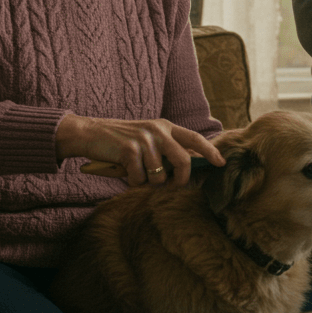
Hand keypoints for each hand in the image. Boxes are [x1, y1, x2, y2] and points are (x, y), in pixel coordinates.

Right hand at [55, 115, 224, 186]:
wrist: (90, 133)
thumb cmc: (121, 141)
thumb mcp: (148, 138)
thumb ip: (167, 149)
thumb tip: (188, 170)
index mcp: (165, 126)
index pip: (195, 138)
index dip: (210, 152)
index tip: (220, 163)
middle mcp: (158, 130)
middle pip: (184, 161)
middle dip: (181, 180)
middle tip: (172, 186)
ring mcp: (144, 140)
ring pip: (160, 175)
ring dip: (149, 182)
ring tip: (138, 174)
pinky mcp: (129, 150)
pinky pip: (140, 179)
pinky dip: (133, 182)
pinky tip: (125, 172)